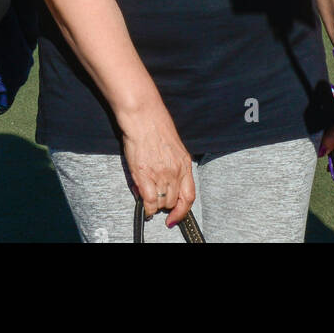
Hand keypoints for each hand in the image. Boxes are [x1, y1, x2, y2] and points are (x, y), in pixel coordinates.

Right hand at [121, 107, 195, 227]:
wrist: (144, 116)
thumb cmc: (156, 127)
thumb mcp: (174, 148)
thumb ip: (173, 166)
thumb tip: (166, 185)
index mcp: (184, 163)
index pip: (189, 196)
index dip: (183, 211)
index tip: (175, 218)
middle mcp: (175, 171)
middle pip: (173, 201)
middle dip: (165, 204)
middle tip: (156, 199)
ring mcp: (161, 174)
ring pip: (161, 203)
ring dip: (155, 204)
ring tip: (148, 195)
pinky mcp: (145, 175)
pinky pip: (149, 201)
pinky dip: (147, 207)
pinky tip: (144, 204)